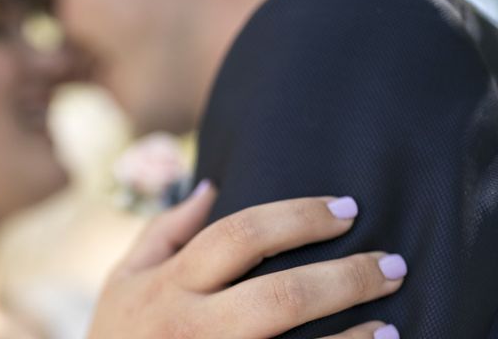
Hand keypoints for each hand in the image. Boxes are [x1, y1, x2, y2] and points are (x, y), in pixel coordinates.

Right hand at [87, 181, 404, 338]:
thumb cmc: (117, 338)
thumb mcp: (122, 280)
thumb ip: (162, 232)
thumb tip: (209, 186)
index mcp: (168, 286)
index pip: (240, 236)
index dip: (298, 216)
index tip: (346, 207)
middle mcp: (191, 328)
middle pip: (279, 295)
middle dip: (343, 276)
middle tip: (391, 262)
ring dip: (352, 335)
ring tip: (392, 314)